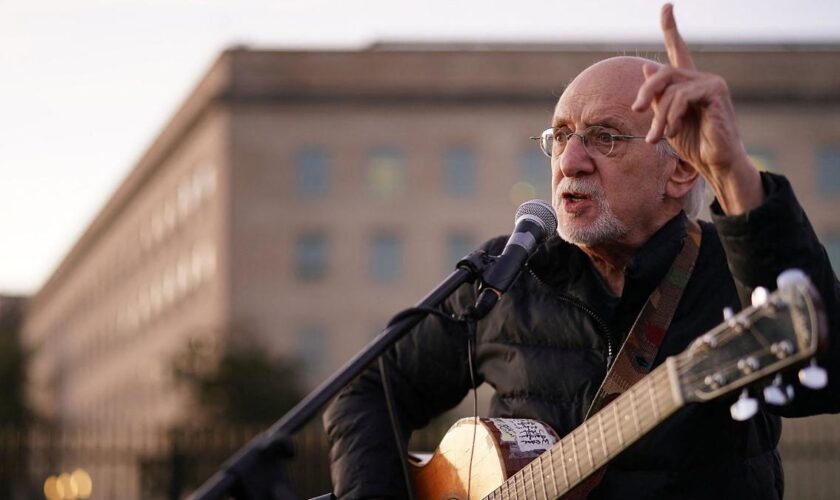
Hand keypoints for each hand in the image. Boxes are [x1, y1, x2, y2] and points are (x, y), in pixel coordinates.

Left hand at [632, 3, 762, 214]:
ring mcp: (711, 83)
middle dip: (646, 92)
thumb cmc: (693, 144)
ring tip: (657, 137)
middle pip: (663, 72)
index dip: (672, 28)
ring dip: (659, 116)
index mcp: (689, 83)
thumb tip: (648, 65)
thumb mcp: (666, 119)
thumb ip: (658, 96)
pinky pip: (682, 97)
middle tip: (638, 110)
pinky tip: (672, 132)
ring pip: (670, 89)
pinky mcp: (715, 92)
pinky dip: (671, 116)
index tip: (667, 6)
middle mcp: (702, 78)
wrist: (716, 163)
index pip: (680, 50)